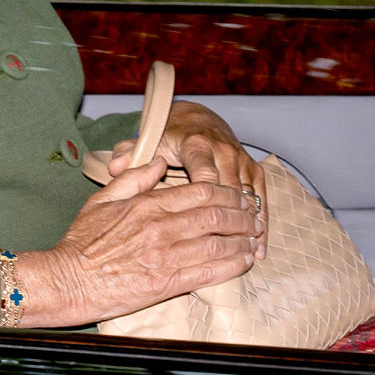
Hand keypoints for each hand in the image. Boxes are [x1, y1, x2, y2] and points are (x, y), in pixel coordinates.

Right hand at [13, 157, 261, 328]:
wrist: (69, 280)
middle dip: (242, 215)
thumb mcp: (102, 200)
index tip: (238, 195)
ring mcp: (166, 256)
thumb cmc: (82, 241)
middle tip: (254, 215)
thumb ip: (133, 178)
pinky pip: (211, 272)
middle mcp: (160, 228)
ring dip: (243, 240)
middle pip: (216, 216)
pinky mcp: (168, 283)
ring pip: (219, 243)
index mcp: (146, 205)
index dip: (226, 193)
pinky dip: (233, 265)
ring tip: (254, 238)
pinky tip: (244, 261)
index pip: (200, 192)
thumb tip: (159, 162)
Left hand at [109, 100, 266, 258]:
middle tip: (228, 251)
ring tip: (249, 255)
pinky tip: (259, 246)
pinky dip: (260, 222)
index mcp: (196, 146)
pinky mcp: (253, 169)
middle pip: (231, 191)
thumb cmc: (167, 137)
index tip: (202, 230)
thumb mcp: (146, 142)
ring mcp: (241, 160)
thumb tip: (114, 167)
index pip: (205, 176)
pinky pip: (261, 197)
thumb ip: (129, 154)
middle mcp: (223, 151)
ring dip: (250, 226)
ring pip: (249, 197)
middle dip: (232, 222)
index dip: (206, 204)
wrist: (196, 119)